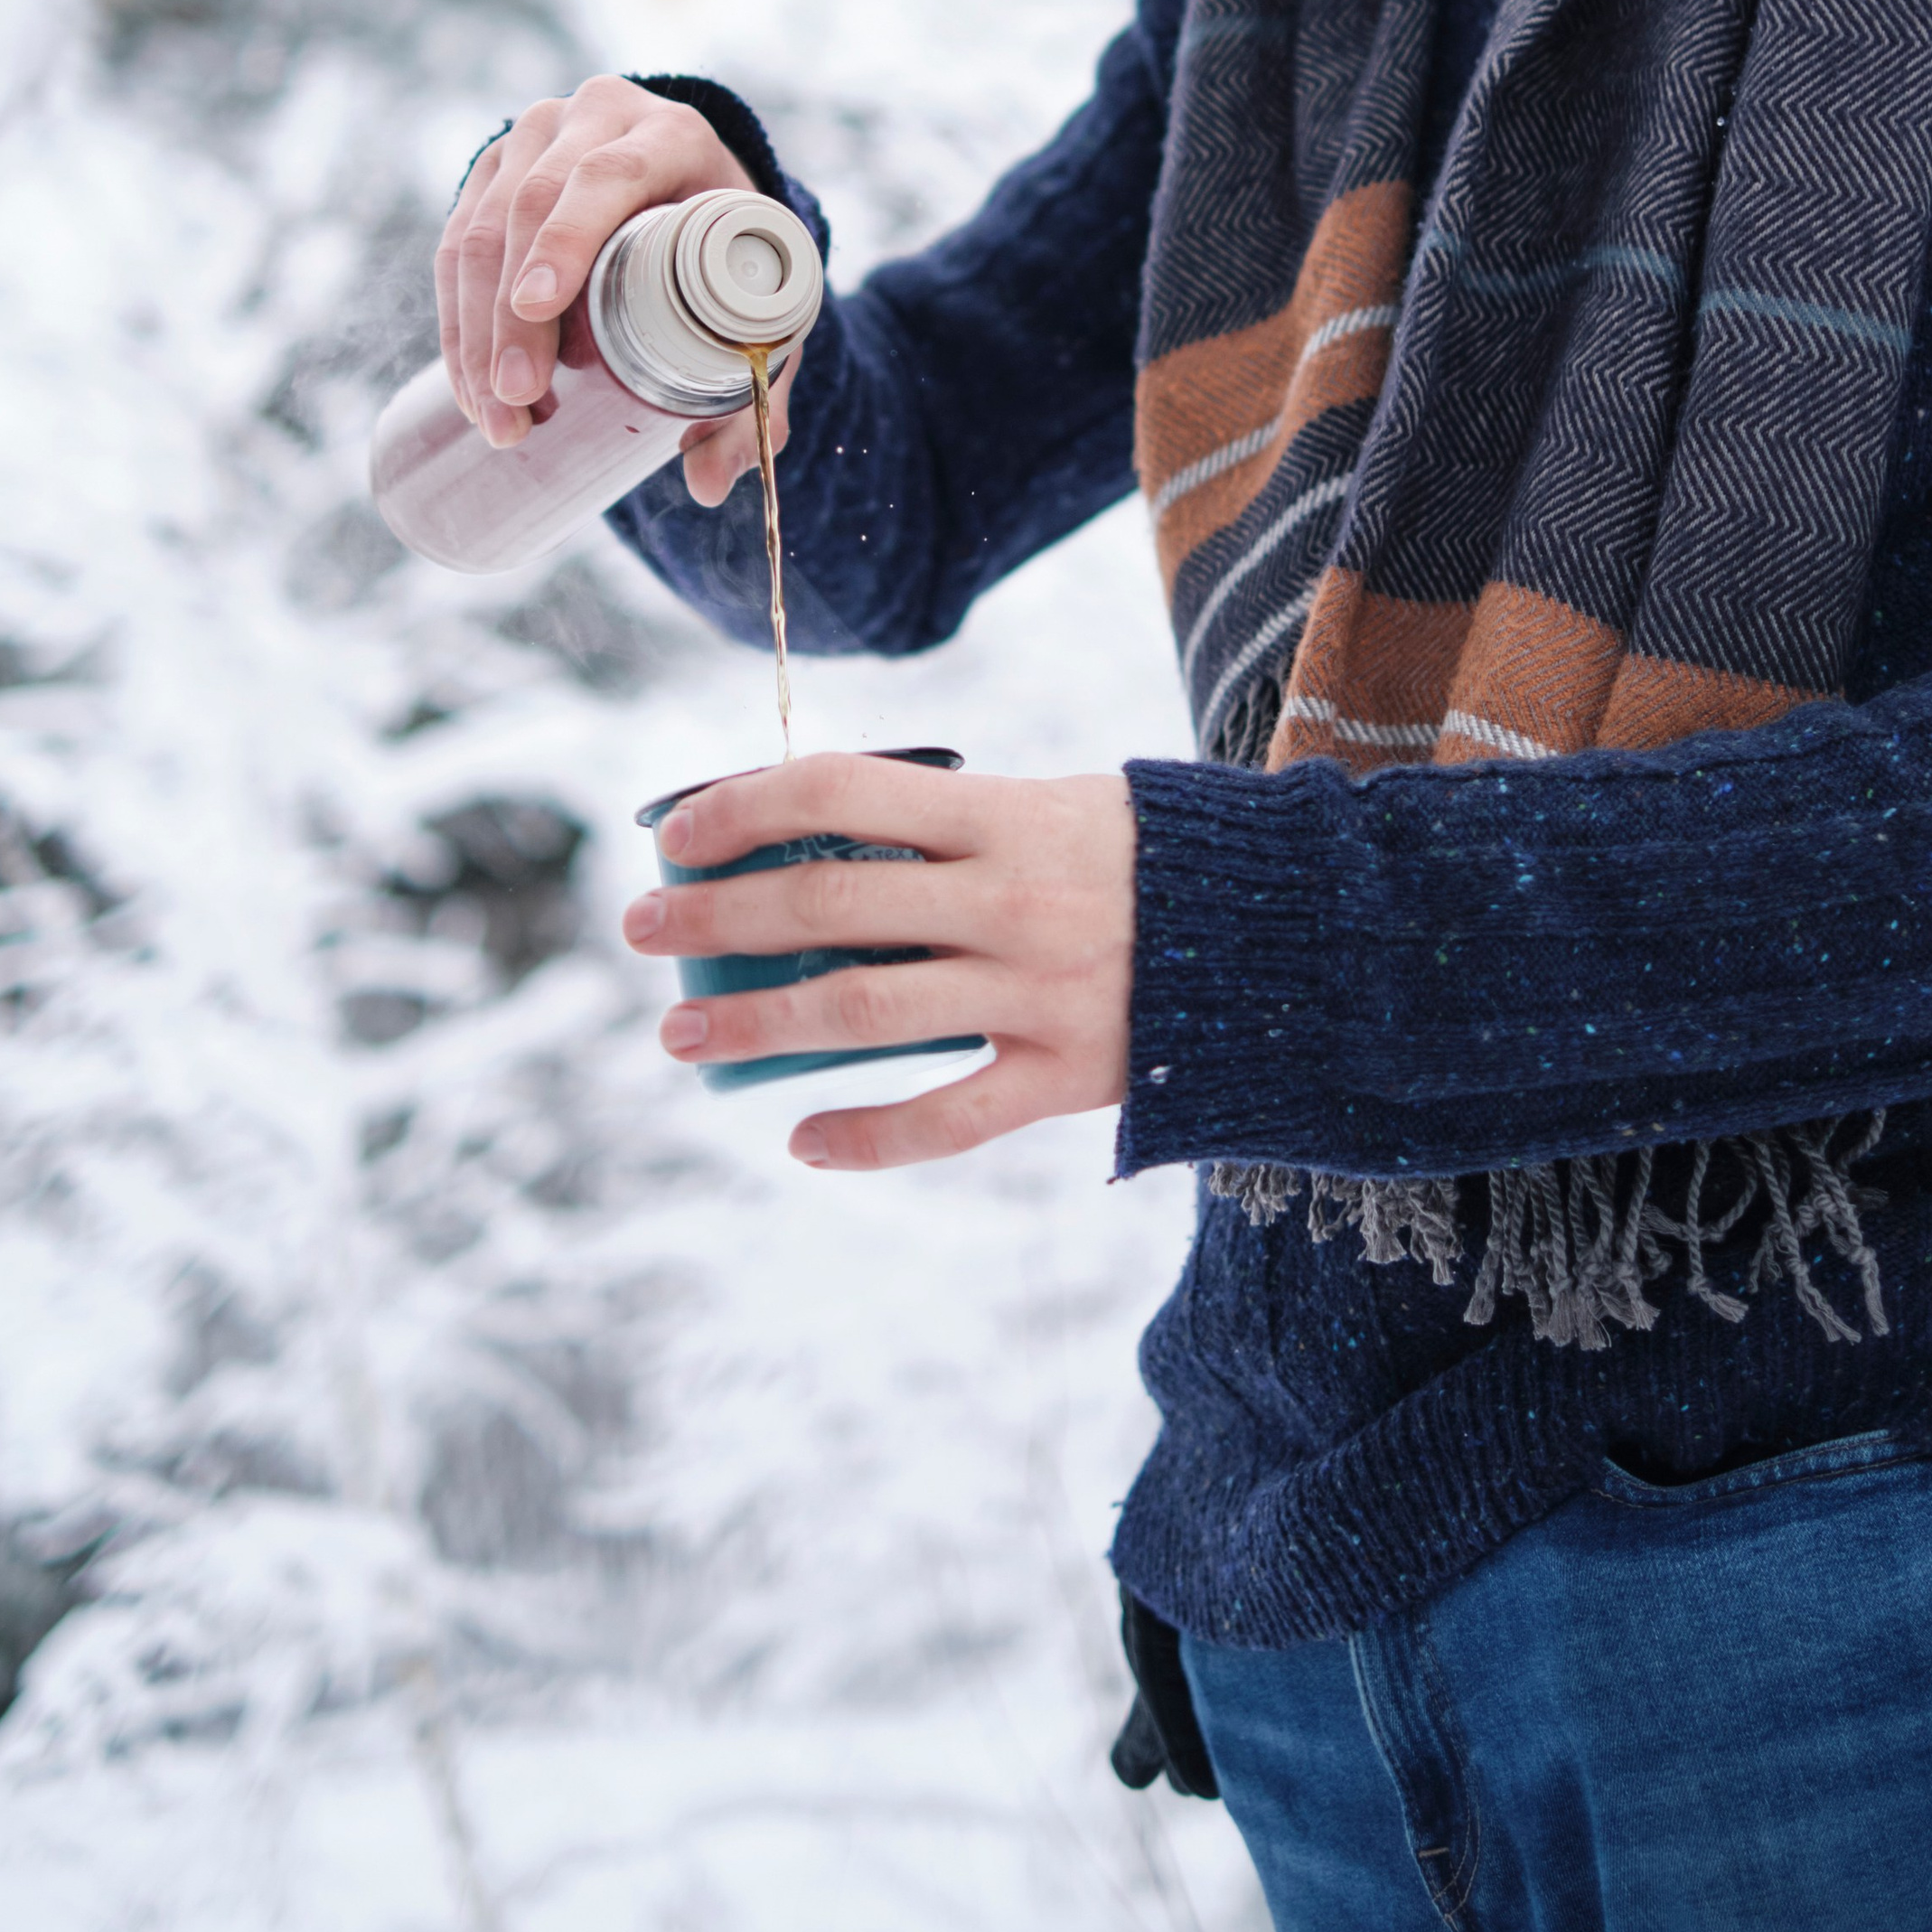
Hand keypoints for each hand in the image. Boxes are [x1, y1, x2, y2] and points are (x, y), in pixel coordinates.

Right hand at [434, 78, 794, 494]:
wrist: (699, 191)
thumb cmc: (736, 255)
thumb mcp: (765, 307)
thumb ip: (754, 393)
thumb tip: (709, 483)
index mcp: (673, 133)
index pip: (607, 175)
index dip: (566, 241)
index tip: (540, 311)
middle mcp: (596, 118)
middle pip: (530, 208)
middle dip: (512, 317)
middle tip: (517, 404)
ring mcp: (535, 138)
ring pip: (478, 230)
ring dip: (476, 333)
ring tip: (498, 419)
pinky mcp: (492, 170)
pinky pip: (454, 243)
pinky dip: (459, 322)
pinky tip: (474, 388)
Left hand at [624, 755, 1136, 1168]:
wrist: (1291, 933)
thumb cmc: (1148, 859)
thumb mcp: (1057, 804)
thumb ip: (952, 827)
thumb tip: (810, 843)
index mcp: (1005, 813)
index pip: (840, 793)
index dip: (743, 807)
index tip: (674, 834)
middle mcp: (1012, 899)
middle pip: (829, 904)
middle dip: (717, 919)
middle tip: (640, 932)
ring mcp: (1038, 992)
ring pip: (864, 1011)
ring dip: (757, 1024)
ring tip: (684, 1035)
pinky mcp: (1068, 1076)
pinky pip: (949, 1117)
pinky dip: (869, 1136)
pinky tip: (798, 1138)